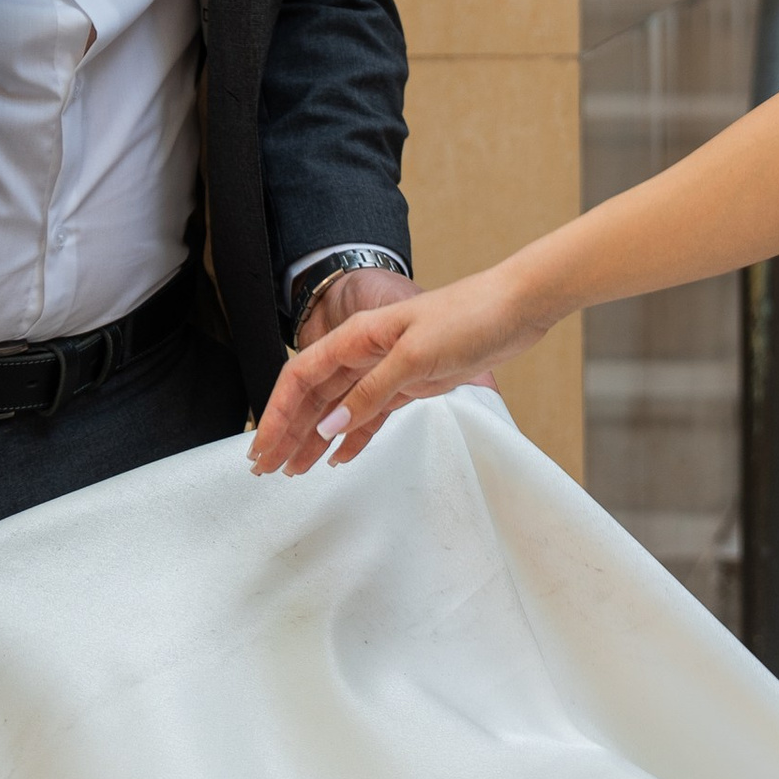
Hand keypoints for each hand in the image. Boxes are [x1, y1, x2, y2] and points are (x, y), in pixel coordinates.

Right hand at [250, 260, 551, 473]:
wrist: (515, 309)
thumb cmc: (467, 317)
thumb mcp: (414, 357)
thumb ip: (370, 393)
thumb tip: (329, 425)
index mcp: (357, 338)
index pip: (301, 378)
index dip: (277, 414)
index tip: (263, 448)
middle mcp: (365, 353)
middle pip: (313, 397)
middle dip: (287, 432)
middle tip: (266, 468)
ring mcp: (387, 369)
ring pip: (338, 409)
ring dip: (314, 438)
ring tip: (294, 469)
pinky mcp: (410, 383)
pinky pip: (370, 414)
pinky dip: (352, 436)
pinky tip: (339, 457)